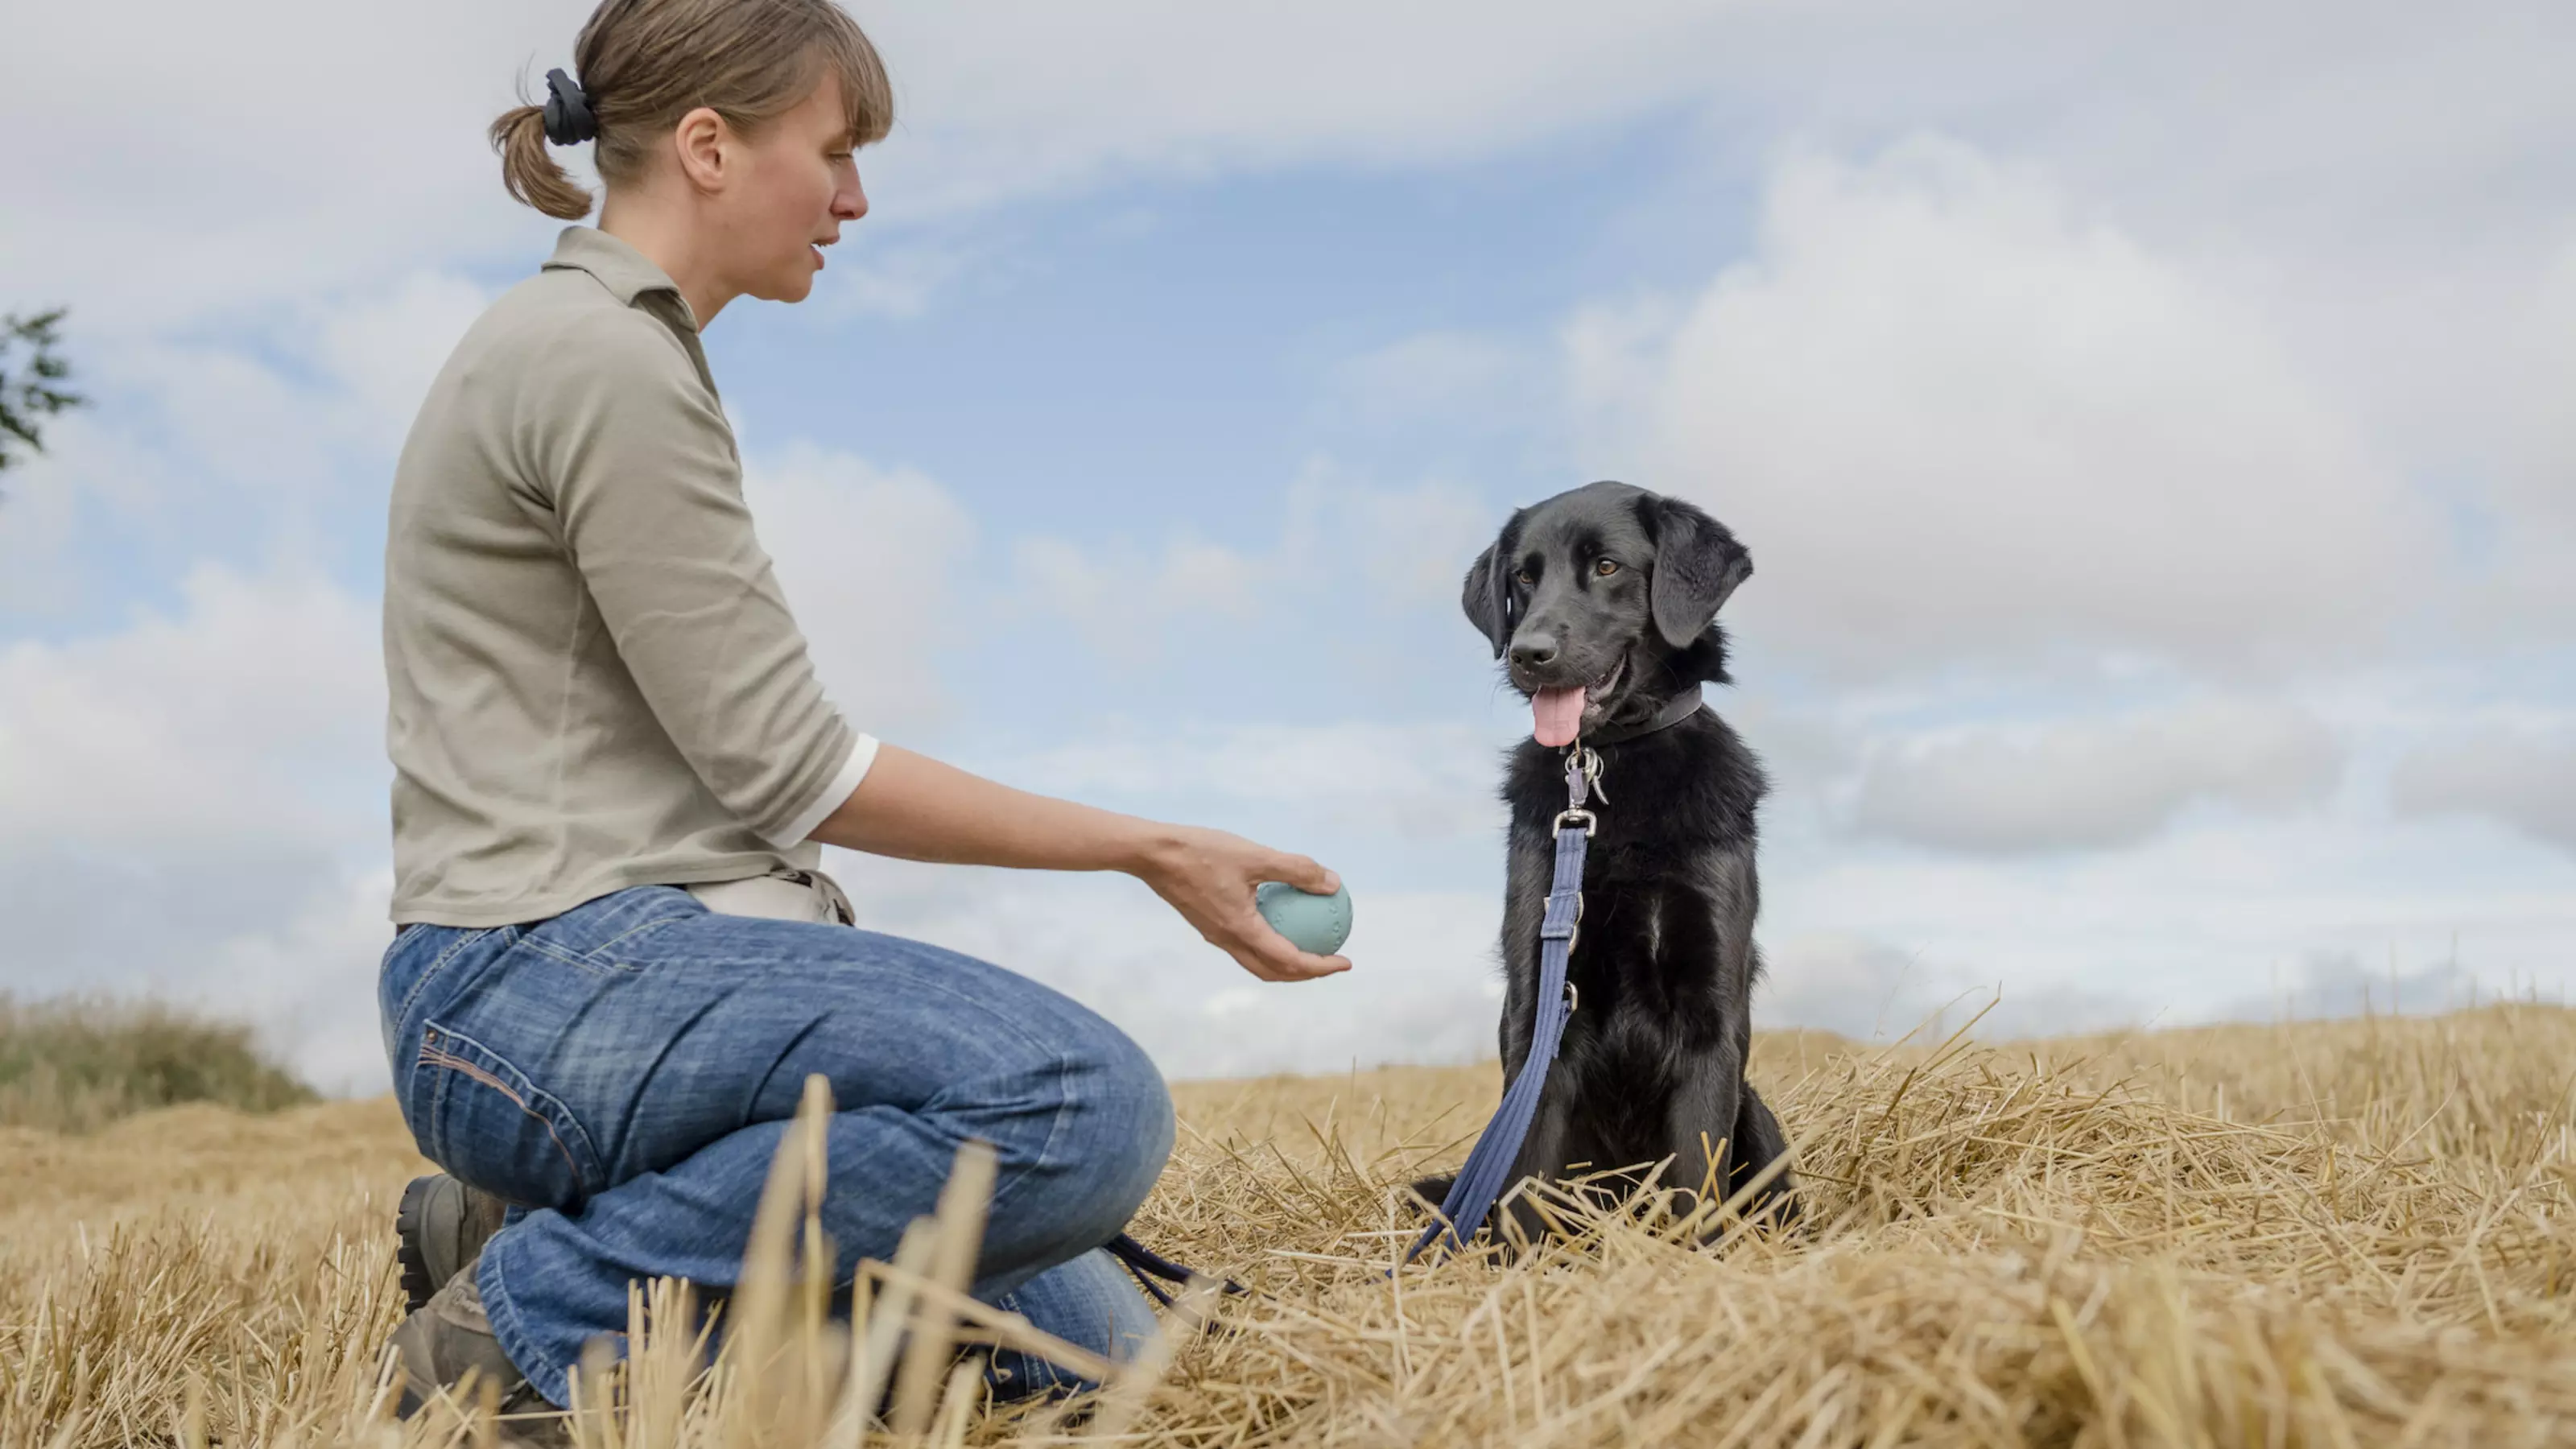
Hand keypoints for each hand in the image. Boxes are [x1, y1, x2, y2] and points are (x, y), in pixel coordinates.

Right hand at [1133, 826, 1350, 981]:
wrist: (1153, 854)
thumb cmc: (1202, 851)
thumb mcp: (1255, 856)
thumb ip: (1296, 870)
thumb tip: (1333, 883)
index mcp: (1241, 931)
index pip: (1291, 961)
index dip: (1322, 966)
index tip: (1346, 961)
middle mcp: (1228, 940)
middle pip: (1273, 972)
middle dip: (1305, 974)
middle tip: (1331, 961)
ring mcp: (1215, 935)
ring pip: (1256, 961)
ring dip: (1285, 962)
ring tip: (1308, 946)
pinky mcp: (1207, 924)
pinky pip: (1244, 943)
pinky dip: (1267, 942)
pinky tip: (1277, 917)